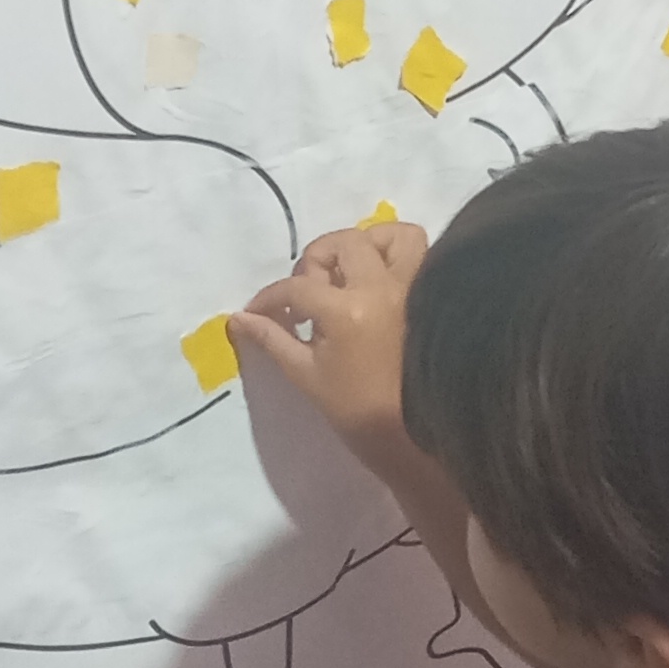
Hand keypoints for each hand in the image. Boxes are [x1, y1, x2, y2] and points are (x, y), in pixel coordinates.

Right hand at [227, 220, 424, 452]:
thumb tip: (238, 319)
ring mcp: (411, 287)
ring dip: (364, 244)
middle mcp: (382, 288)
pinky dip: (395, 253)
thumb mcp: (306, 374)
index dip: (270, 297)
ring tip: (349, 273)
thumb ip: (272, 339)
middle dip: (317, 261)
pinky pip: (420, 252)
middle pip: (343, 244)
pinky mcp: (430, 293)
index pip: (298, 287)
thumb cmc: (356, 410)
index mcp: (347, 312)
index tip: (259, 311)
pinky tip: (376, 277)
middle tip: (310, 292)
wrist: (411, 432)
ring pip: (392, 235)